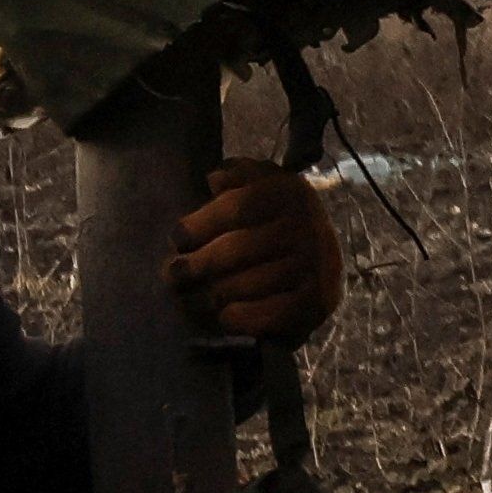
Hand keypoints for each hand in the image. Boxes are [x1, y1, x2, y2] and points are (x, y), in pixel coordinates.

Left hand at [167, 159, 344, 342]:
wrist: (320, 256)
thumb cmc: (269, 216)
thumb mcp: (257, 183)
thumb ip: (236, 174)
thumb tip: (216, 180)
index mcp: (288, 192)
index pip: (236, 207)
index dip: (200, 225)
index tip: (177, 239)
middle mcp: (307, 227)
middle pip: (237, 250)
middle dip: (196, 265)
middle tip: (171, 275)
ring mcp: (316, 266)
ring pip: (247, 284)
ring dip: (209, 296)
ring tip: (184, 301)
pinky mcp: (319, 301)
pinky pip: (271, 314)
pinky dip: (241, 318)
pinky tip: (222, 317)